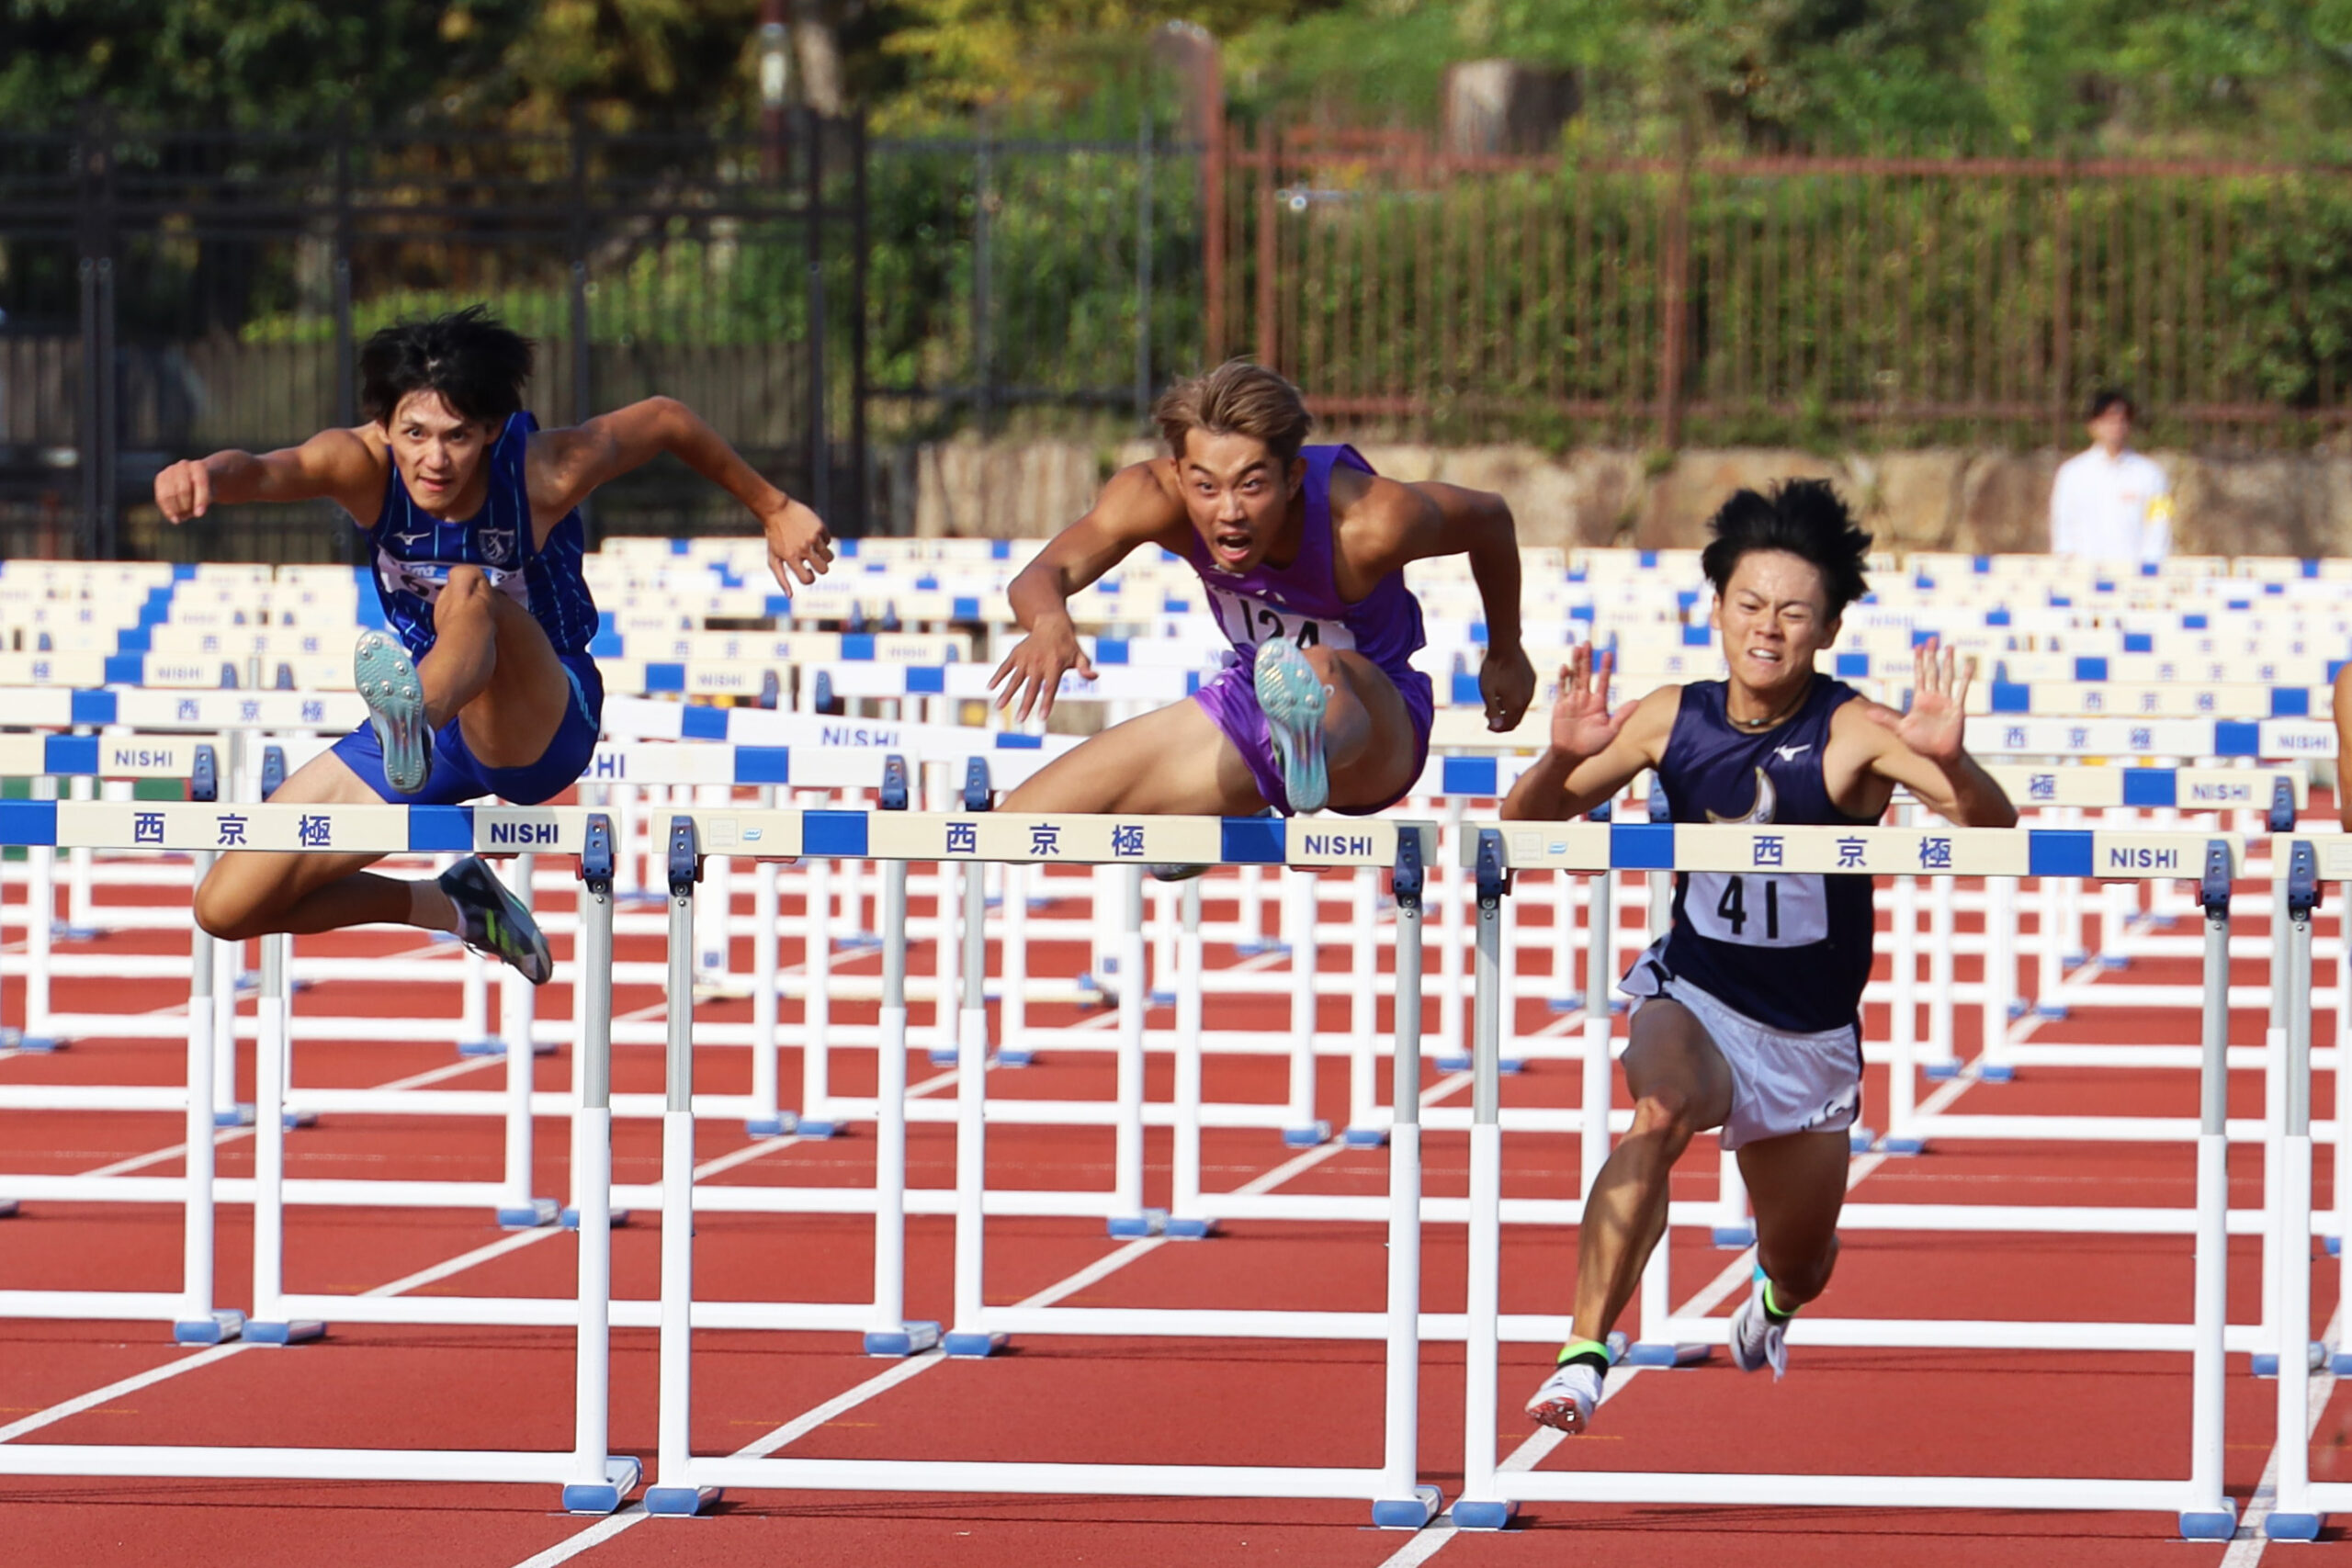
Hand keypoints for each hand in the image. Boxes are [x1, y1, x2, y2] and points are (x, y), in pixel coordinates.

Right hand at [154, 459, 211, 523]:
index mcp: (199, 466)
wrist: (196, 477)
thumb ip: (205, 500)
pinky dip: (167, 510)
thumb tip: (195, 512)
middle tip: (192, 515)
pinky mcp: (160, 478)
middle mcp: (183, 465)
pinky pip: (161, 497)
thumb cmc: (207, 488)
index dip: (200, 499)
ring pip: (169, 494)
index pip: (200, 483)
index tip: (200, 515)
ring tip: (184, 518)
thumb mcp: (211, 493)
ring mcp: (170, 470)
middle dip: (187, 506)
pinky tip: (175, 519)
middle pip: (183, 490)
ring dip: (177, 510)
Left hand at [760, 496, 834, 595]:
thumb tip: (790, 597)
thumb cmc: (774, 537)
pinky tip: (811, 533)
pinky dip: (822, 540)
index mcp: (791, 557)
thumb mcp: (773, 558)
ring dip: (824, 555)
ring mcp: (813, 537)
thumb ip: (781, 578)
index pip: (808, 579)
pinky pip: (828, 540)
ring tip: (813, 547)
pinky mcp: (820, 527)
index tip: (806, 571)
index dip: (810, 578)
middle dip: (820, 568)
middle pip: (824, 570)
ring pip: (830, 557)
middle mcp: (803, 548)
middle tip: (813, 560)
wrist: (776, 510)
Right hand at [988, 614, 1094, 724]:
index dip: (1046, 703)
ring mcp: (1026, 659)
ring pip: (1015, 679)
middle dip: (1025, 705)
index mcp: (1054, 666)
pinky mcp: (1016, 654)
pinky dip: (997, 676)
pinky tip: (990, 688)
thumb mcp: (1080, 655)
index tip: (1042, 718)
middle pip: (1031, 688)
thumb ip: (1085, 667)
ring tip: (999, 708)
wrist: (1051, 623)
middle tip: (1020, 721)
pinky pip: (1005, 667)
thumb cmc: (1068, 644)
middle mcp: (1038, 663)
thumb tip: (1094, 676)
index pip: (1050, 689)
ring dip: (1006, 694)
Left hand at [1479, 641, 1537, 732]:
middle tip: (1489, 715)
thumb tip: (1496, 727)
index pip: (1509, 725)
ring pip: (1521, 707)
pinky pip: (1525, 695)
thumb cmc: (1493, 669)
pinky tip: (1504, 690)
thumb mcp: (1487, 692)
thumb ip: (1492, 711)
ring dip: (1509, 709)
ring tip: (1494, 702)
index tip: (1488, 725)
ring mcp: (1531, 688)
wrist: (1505, 646)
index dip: (1497, 728)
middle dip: (1503, 720)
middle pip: (1516, 718)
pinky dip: (1515, 698)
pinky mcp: (1532, 679)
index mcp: (1516, 704)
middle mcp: (1527, 699)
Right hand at [1548, 644, 1636, 761]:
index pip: (1603, 681)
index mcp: (1599, 703)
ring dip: (1575, 663)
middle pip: (1586, 674)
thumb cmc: (1593, 746)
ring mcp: (1572, 700)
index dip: (1605, 667)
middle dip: (1587, 658)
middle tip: (1588, 642)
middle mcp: (1586, 698)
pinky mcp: (1560, 705)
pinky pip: (1562, 689)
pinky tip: (1565, 667)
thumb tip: (1637, 701)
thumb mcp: (1611, 731)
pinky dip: (1563, 678)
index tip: (1608, 654)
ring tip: (1576, 648)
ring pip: (1574, 677)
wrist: (1572, 755)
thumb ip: (1622, 715)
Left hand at [1867, 636, 1973, 762]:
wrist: (1939, 755)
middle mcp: (1933, 697)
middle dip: (1932, 655)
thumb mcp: (1900, 730)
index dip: (1918, 661)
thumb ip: (1885, 720)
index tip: (1918, 646)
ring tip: (1950, 647)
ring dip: (1948, 662)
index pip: (1919, 675)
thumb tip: (1867, 713)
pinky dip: (1965, 678)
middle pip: (1932, 671)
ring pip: (1947, 677)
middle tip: (1932, 638)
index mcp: (1919, 699)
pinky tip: (1968, 665)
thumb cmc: (1920, 743)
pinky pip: (1961, 690)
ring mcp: (1946, 701)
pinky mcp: (1957, 708)